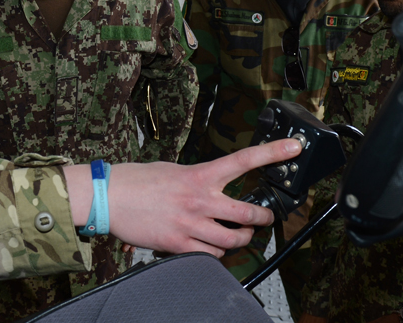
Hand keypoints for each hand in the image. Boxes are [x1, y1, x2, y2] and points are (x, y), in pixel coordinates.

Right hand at [64, 138, 301, 256]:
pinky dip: (214, 253)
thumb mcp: (172, 170)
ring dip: (240, 240)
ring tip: (237, 236)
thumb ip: (197, 179)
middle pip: (248, 213)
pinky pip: (209, 255)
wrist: (109, 197)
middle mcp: (200, 199)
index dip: (273, 153)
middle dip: (262, 218)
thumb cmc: (137, 181)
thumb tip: (211, 187)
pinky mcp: (179, 244)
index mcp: (199, 175)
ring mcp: (191, 224)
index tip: (293, 147)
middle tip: (264, 218)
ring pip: (233, 240)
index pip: (243, 160)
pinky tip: (209, 246)